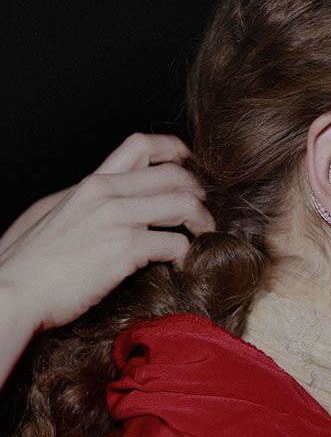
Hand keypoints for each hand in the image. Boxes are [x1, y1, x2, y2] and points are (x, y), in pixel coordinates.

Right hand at [0, 132, 215, 334]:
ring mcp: (116, 219)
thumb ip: (82, 204)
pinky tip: (186, 264)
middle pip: (174, 174)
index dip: (175, 151)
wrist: (11, 291)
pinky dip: (188, 254)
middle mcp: (106, 193)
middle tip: (205, 211)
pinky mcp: (124, 250)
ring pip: (184, 204)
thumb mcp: (51, 215)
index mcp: (90, 183)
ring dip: (203, 221)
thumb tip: (99, 205)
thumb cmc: (26, 263)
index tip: (191, 166)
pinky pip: (175, 243)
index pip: (140, 146)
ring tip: (205, 237)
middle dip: (199, 192)